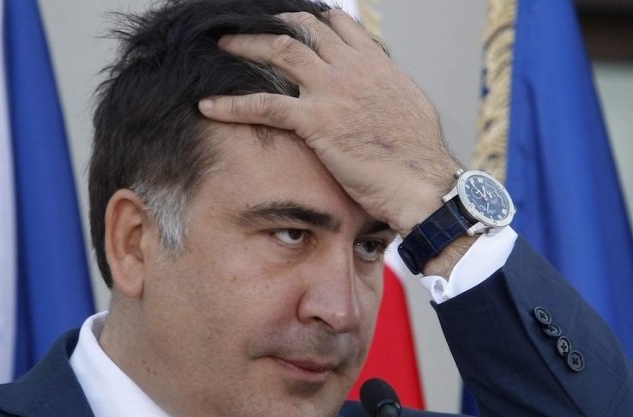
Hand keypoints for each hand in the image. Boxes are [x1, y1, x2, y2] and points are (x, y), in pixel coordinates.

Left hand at [198, 10, 459, 235]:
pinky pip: (266, 105)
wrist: (423, 182)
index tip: (287, 21)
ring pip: (281, 51)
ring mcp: (333, 90)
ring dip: (247, 44)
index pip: (336, 24)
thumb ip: (386, 87)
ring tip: (223, 44)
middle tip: (246, 26)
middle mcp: (353, 67)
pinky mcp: (317, 121)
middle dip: (271, 23)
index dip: (308, 19)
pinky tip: (209, 106)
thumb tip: (380, 85)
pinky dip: (233, 104)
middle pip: (303, 28)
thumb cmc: (419, 155)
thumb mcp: (409, 106)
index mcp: (376, 62)